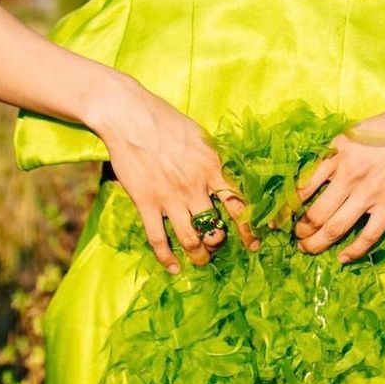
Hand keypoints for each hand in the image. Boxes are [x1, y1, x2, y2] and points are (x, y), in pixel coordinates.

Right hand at [92, 79, 258, 272]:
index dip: (249, 227)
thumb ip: (214, 159)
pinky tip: (172, 268)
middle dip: (220, 244)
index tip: (254, 242)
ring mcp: (170, 197)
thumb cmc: (167, 120)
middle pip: (216, 228)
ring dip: (198, 255)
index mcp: (213, 166)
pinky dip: (166, 258)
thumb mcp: (201, 136)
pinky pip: (158, 238)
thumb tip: (227, 175)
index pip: (240, 203)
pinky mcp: (146, 202)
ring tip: (200, 260)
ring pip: (191, 239)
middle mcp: (195, 186)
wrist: (130, 116)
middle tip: (219, 248)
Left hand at [291, 95, 384, 263]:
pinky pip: (368, 236)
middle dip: (300, 232)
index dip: (286, 209)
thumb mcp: (352, 133)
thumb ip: (333, 153)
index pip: (301, 187)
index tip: (277, 221)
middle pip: (315, 214)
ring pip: (335, 228)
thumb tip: (311, 173)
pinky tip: (343, 258)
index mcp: (335, 154)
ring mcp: (370, 191)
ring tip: (309, 249)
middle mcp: (348, 174)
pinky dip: (353, 251)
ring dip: (318, 244)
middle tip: (295, 240)